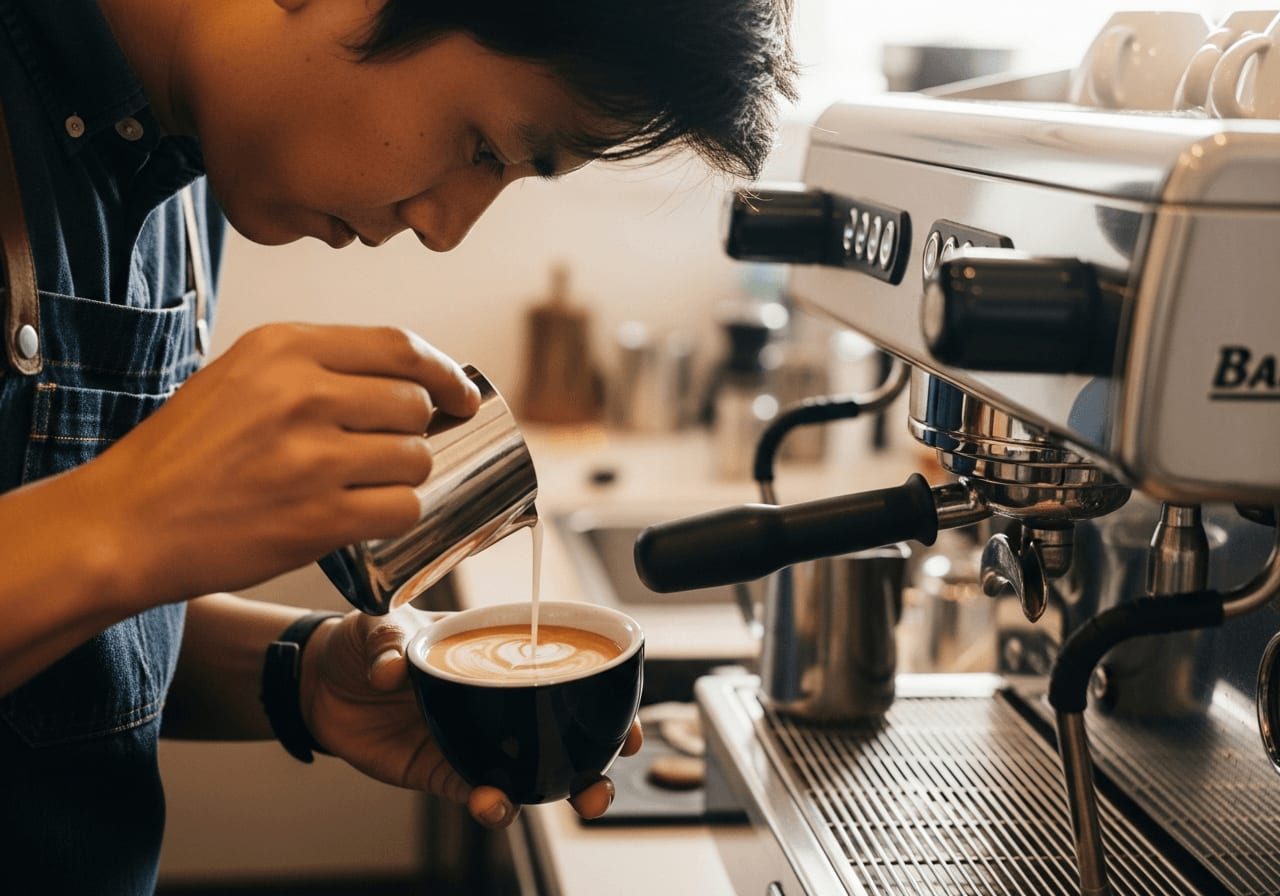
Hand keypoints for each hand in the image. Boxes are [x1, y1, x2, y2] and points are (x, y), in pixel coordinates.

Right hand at [82, 324, 479, 608]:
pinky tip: (360, 515)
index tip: (459, 394)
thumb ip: (315, 367)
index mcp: (283, 347)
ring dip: (401, 476)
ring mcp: (313, 456)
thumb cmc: (182, 454)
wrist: (125, 523)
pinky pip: (402, 508)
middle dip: (411, 431)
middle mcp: (302, 393)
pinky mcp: (320, 516)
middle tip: (379, 452)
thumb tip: (406, 380)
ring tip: (358, 485)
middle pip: (414, 404)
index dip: (444, 372)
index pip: (400, 346)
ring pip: (416, 458)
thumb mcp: (239, 376)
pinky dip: (394, 514)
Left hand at [301, 608, 642, 827]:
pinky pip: (476, 791)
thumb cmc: (361, 638)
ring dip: (554, 789)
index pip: (562, 670)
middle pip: (560, 730)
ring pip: (530, 770)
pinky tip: (493, 804)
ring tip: (568, 800)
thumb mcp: (380, 623)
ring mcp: (475, 737)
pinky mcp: (443, 771)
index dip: (601, 694)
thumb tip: (394, 667)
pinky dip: (490, 803)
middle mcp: (496, 699)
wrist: (317, 681)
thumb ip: (391, 641)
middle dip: (594, 759)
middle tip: (604, 776)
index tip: (625, 718)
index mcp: (496, 650)